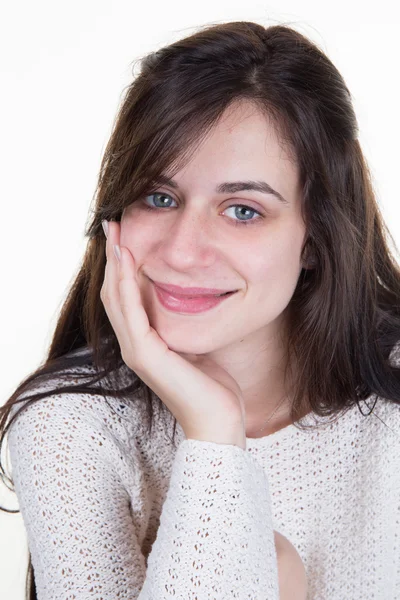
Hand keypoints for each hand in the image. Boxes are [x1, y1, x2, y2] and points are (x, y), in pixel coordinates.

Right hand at [100, 220, 246, 449]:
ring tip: (116, 232)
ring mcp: (136, 351)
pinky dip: (127, 284)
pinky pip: (131, 313)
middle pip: (114, 292)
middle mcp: (134, 344)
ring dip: (115, 263)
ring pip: (117, 298)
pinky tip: (128, 259)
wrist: (219, 421)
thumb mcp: (198, 342)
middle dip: (114, 256)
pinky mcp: (145, 356)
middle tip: (113, 222)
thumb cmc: (212, 385)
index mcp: (145, 340)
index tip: (126, 233)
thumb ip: (186, 321)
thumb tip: (194, 295)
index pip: (125, 295)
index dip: (123, 264)